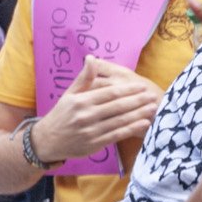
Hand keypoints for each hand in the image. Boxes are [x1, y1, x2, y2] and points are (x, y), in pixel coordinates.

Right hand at [33, 56, 163, 162]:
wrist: (47, 141)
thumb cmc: (61, 114)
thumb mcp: (69, 94)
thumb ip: (84, 78)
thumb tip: (91, 57)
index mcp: (80, 101)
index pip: (109, 93)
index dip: (128, 89)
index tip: (142, 86)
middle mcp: (86, 116)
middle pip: (117, 106)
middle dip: (138, 101)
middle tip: (153, 95)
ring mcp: (91, 131)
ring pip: (120, 121)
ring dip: (139, 114)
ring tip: (153, 107)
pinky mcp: (94, 144)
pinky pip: (117, 135)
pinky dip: (132, 129)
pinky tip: (144, 123)